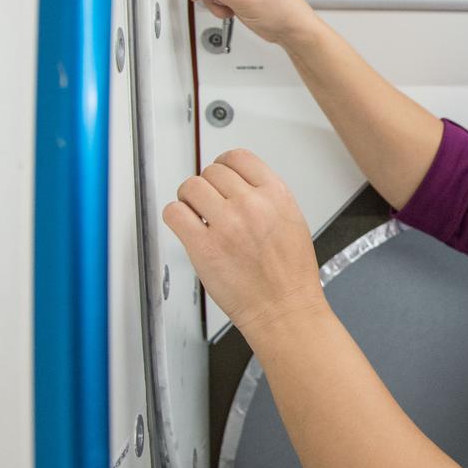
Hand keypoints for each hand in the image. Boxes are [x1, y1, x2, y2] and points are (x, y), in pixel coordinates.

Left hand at [163, 149, 326, 338]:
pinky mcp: (203, 247)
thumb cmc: (290, 274)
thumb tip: (237, 184)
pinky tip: (187, 225)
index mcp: (276, 195)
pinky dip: (176, 216)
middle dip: (208, 186)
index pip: (238, 157)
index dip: (224, 164)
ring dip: (189, 198)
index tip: (220, 174)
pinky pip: (174, 213)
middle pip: (211, 171)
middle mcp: (251, 205)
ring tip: (196, 212)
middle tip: (209, 202)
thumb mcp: (292, 220)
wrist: (284, 309)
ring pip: (190, 187)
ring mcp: (226, 225)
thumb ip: (266, 197)